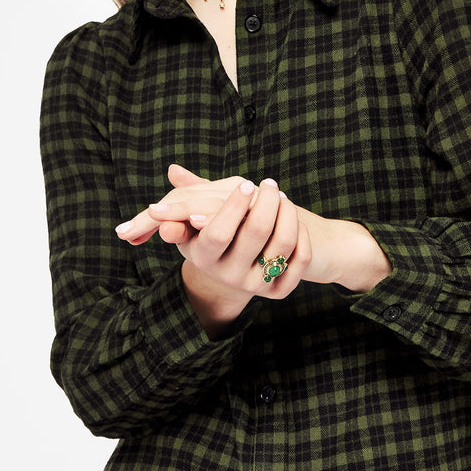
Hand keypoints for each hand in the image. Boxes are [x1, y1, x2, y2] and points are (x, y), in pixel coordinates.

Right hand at [116, 165, 311, 335]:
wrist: (237, 268)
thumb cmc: (212, 233)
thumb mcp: (193, 222)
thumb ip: (183, 202)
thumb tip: (168, 180)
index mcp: (203, 257)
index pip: (218, 233)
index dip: (234, 205)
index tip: (245, 184)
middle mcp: (228, 276)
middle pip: (255, 232)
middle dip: (267, 200)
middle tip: (269, 184)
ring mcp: (255, 285)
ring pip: (282, 243)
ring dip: (287, 212)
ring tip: (282, 198)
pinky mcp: (279, 290)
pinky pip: (300, 258)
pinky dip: (301, 233)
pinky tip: (293, 220)